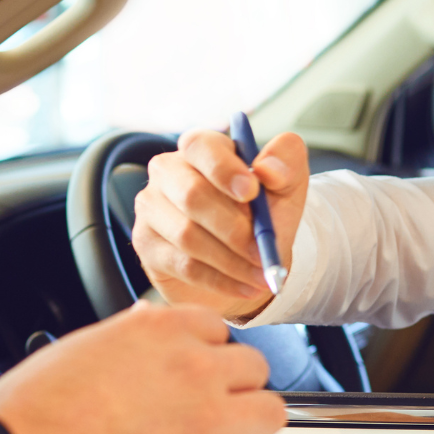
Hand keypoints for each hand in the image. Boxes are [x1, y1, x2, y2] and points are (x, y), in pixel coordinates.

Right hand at [0, 304, 285, 433]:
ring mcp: (205, 424)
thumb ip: (127, 339)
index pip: (217, 329)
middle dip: (234, 387)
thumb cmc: (31, 416)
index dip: (208, 353)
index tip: (202, 368)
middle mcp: (192, 370)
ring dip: (247, 427)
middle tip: (212, 406)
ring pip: (270, 413)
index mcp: (161, 332)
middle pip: (253, 367)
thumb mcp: (79, 349)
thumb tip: (144, 328)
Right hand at [133, 129, 310, 319]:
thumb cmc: (264, 215)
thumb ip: (286, 166)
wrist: (247, 259)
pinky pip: (183, 265)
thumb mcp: (287, 187)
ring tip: (262, 274)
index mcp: (201, 148)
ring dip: (231, 260)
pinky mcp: (146, 244)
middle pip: (191, 195)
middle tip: (263, 250)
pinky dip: (221, 280)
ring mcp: (151, 207)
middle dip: (233, 227)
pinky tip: (246, 287)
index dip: (224, 169)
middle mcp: (167, 171)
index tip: (252, 192)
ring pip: (187, 235)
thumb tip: (268, 170)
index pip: (200, 146)